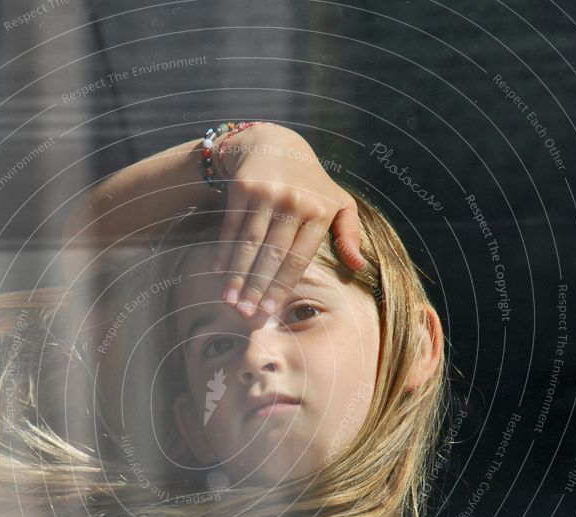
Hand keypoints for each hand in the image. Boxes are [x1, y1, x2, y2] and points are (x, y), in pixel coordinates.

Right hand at [211, 124, 363, 316]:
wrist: (275, 144)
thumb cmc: (310, 184)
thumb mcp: (338, 202)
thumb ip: (350, 234)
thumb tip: (358, 266)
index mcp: (319, 210)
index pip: (297, 259)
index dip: (281, 287)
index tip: (269, 311)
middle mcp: (294, 200)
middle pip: (271, 255)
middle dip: (256, 288)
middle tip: (245, 314)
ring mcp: (267, 193)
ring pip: (249, 244)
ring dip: (237, 275)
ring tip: (229, 300)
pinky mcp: (243, 187)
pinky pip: (231, 228)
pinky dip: (223, 252)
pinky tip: (218, 273)